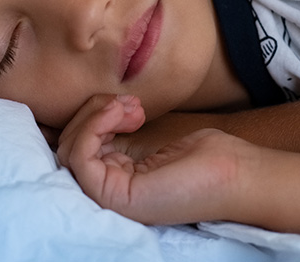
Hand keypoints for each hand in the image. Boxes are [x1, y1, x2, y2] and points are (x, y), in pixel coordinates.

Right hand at [56, 94, 254, 225]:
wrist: (234, 172)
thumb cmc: (202, 155)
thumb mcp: (148, 134)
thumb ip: (117, 129)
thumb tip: (92, 106)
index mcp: (115, 177)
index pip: (75, 146)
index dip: (88, 116)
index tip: (123, 102)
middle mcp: (107, 190)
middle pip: (66, 145)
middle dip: (91, 111)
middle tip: (130, 104)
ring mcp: (109, 197)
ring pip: (68, 150)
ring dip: (93, 116)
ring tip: (131, 108)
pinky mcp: (114, 196)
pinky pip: (79, 157)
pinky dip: (93, 126)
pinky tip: (121, 114)